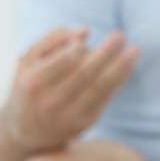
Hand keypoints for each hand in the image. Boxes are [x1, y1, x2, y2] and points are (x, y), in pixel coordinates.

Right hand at [3, 27, 138, 156]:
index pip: (64, 61)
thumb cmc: (30, 86)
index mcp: (33, 83)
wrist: (26, 129)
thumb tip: (83, 31)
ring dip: (120, 66)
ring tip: (133, 50)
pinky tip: (130, 65)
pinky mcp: (84, 122)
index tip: (88, 33)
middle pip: (85, 73)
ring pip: (99, 86)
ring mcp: (68, 115)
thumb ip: (51, 40)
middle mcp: (49, 102)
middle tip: (120, 35)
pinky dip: (120, 79)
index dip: (79, 47)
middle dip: (106, 52)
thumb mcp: (28, 61)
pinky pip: (106, 97)